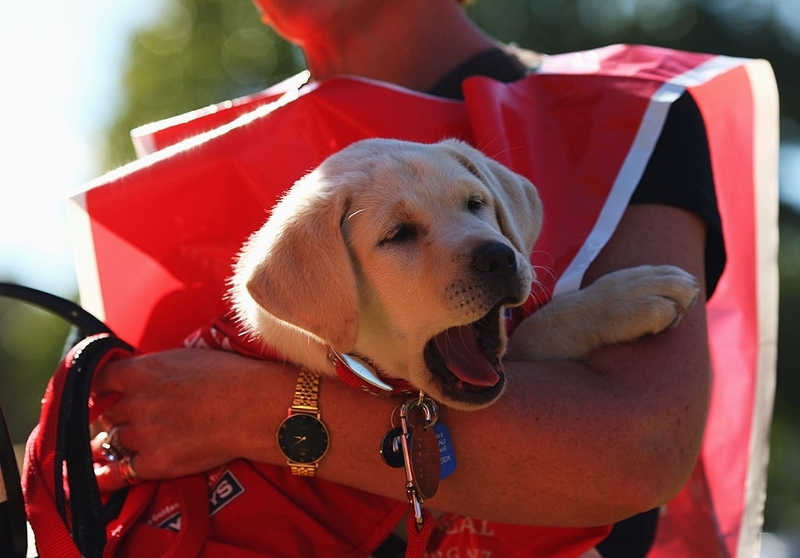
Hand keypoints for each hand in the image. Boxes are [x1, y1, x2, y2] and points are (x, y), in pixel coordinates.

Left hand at [90, 348, 292, 490]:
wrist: (253, 407)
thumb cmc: (231, 376)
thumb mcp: (186, 358)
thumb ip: (155, 369)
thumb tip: (142, 377)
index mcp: (140, 371)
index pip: (98, 379)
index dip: (100, 389)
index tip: (104, 394)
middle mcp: (134, 402)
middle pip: (107, 414)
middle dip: (119, 418)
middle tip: (138, 421)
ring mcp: (142, 433)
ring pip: (113, 442)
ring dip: (122, 443)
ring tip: (136, 445)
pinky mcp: (154, 462)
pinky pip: (116, 473)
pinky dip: (108, 475)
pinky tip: (104, 475)